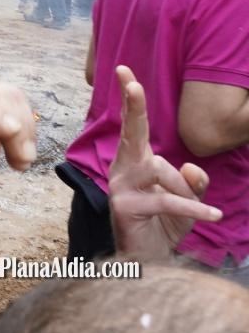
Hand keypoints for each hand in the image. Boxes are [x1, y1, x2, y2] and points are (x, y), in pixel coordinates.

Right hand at [108, 66, 221, 260]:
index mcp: (135, 161)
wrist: (148, 260)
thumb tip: (193, 169)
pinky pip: (167, 200)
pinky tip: (212, 216)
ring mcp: (120, 187)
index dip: (130, 99)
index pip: (133, 126)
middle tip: (133, 83)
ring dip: (186, 191)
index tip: (125, 72)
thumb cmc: (165, 224)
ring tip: (200, 210)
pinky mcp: (125, 207)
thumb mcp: (188, 199)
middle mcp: (122, 168)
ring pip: (160, 170)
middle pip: (132, 133)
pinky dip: (193, 209)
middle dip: (133, 106)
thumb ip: (193, 182)